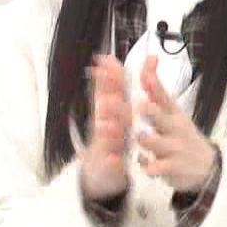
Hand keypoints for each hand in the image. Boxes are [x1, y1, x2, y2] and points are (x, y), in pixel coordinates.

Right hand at [80, 56, 131, 200]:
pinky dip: (113, 161)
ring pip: (106, 137)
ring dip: (105, 130)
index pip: (111, 90)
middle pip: (105, 111)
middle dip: (105, 100)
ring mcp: (105, 145)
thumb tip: (125, 57)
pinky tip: (114, 159)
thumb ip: (118, 83)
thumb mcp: (116, 107)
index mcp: (112, 110)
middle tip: (106, 91)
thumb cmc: (110, 134)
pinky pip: (112, 163)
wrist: (101, 169)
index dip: (108, 76)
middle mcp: (106, 125)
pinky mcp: (108, 165)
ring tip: (105, 125)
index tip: (105, 61)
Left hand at [135, 56, 217, 192]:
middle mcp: (174, 127)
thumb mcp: (174, 113)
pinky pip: (160, 167)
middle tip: (138, 105)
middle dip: (148, 111)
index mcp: (173, 112)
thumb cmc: (183, 136)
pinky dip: (151, 166)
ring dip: (146, 139)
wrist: (207, 166)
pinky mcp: (174, 167)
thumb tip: (147, 63)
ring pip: (158, 142)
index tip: (144, 75)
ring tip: (138, 135)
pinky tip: (146, 166)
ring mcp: (175, 147)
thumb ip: (157, 92)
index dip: (153, 85)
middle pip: (160, 117)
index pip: (163, 95)